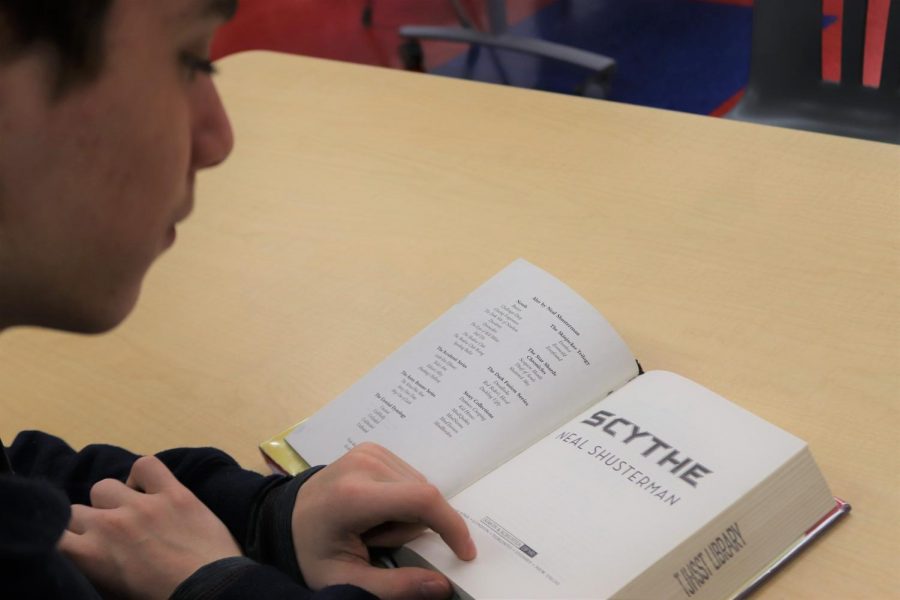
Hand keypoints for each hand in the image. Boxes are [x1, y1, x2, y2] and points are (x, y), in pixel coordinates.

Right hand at [58, 455, 241, 599]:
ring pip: (104, 487)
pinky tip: (152, 490)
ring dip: (112, 501)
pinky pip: (147, 465)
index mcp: (90, 555)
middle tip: (108, 539)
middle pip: (76, 511)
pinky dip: (144, 474)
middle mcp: (109, 524)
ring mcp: (142, 504)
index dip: (61, 538)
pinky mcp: (174, 492)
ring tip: (131, 515)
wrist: (212, 591)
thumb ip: (93, 568)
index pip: (52, 534)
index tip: (73, 545)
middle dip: (87, 524)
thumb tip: (86, 558)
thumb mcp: (114, 592)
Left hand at [293, 443, 475, 599]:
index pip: (423, 499)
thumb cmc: (313, 552)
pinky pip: (409, 476)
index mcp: (355, 495)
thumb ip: (395, 587)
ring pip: (419, 486)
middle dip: (412, 527)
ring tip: (371, 526)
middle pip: (423, 497)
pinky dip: (401, 498)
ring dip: (407, 513)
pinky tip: (374, 509)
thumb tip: (442, 586)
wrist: (284, 518)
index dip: (452, 525)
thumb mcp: (347, 581)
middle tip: (376, 542)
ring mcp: (368, 451)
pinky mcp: (372, 448)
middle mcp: (364, 464)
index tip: (466, 553)